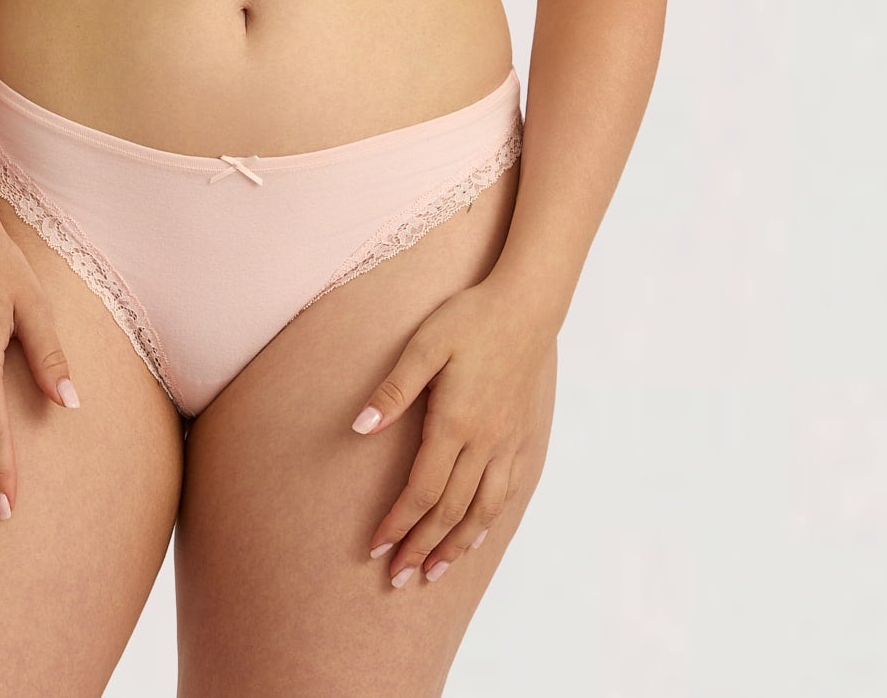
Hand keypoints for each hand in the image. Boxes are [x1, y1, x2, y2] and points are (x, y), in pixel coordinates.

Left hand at [348, 275, 551, 587]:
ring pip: (481, 511)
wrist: (528, 305)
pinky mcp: (522, 437)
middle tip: (397, 580)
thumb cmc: (470, 319)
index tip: (375, 549)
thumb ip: (393, 390)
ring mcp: (507, 443)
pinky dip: (487, 522)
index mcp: (455, 423)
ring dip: (455, 546)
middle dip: (421, 548)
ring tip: (433, 572)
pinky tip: (476, 535)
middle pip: (449, 511)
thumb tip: (359, 428)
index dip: (396, 524)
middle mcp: (484, 442)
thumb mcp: (424, 345)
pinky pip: (505, 493)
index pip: (421, 491)